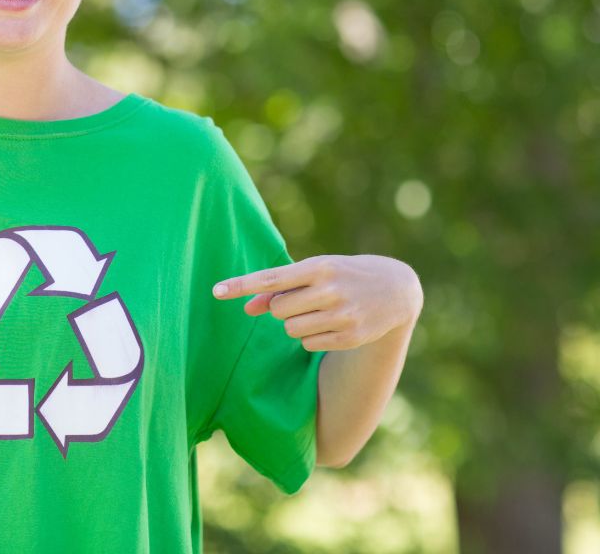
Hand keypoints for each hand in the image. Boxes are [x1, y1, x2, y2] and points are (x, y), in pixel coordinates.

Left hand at [212, 255, 422, 351]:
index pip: (271, 278)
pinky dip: (312, 337)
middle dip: (282, 308)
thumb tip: (246, 308)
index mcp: (318, 267)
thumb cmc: (343, 275)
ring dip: (296, 324)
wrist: (396, 289)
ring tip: (319, 311)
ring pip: (291, 330)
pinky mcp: (350, 337)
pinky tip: (332, 324)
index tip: (216, 291)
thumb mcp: (315, 272)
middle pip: (278, 310)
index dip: (241, 285)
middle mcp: (330, 290)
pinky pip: (308, 344)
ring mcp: (342, 315)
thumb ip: (279, 288)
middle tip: (304, 300)